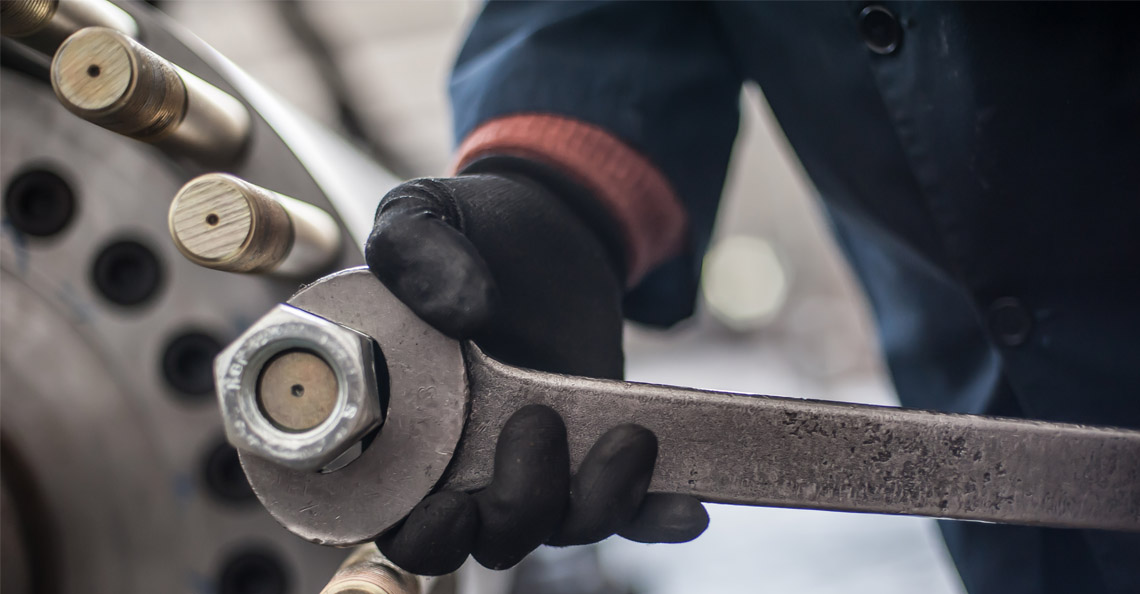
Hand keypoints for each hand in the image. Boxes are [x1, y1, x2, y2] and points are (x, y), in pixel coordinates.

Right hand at [365, 161, 707, 574]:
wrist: (548, 222)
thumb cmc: (469, 228)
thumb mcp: (421, 217)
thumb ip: (412, 253)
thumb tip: (460, 312)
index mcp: (404, 427)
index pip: (402, 521)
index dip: (425, 532)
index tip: (454, 502)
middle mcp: (466, 460)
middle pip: (491, 537)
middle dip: (521, 508)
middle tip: (536, 423)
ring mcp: (534, 461)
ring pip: (563, 527)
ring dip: (598, 502)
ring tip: (629, 436)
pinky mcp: (592, 451)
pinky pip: (628, 510)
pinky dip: (655, 516)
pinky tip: (686, 508)